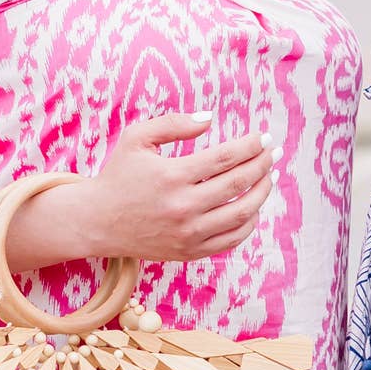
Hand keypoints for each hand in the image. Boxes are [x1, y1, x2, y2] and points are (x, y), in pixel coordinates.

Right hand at [47, 109, 272, 268]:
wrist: (97, 222)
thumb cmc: (118, 175)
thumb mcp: (136, 138)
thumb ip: (173, 123)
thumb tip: (210, 118)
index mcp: (171, 176)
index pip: (226, 157)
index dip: (251, 145)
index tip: (264, 137)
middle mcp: (183, 207)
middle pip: (239, 183)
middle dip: (263, 164)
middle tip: (273, 153)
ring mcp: (188, 233)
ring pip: (242, 213)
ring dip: (262, 193)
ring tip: (269, 176)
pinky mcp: (190, 251)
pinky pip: (232, 239)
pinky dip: (249, 221)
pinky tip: (253, 206)